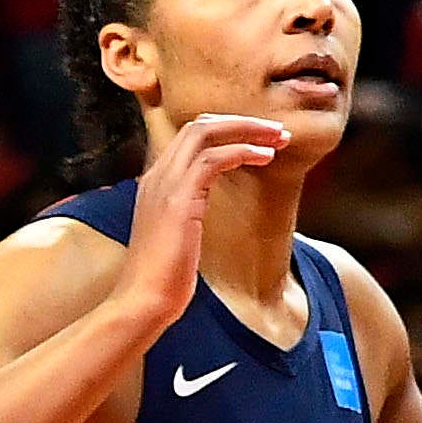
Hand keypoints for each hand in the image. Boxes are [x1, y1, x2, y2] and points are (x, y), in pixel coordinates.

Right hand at [113, 113, 289, 328]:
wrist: (143, 300)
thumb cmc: (164, 277)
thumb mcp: (178, 234)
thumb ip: (190, 211)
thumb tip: (208, 207)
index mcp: (157, 182)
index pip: (190, 136)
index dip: (228, 130)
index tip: (262, 137)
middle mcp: (157, 176)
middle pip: (199, 125)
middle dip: (241, 122)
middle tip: (277, 130)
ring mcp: (164, 185)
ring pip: (205, 133)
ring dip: (247, 130)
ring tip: (279, 138)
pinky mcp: (178, 199)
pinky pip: (211, 158)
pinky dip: (242, 150)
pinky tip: (265, 157)